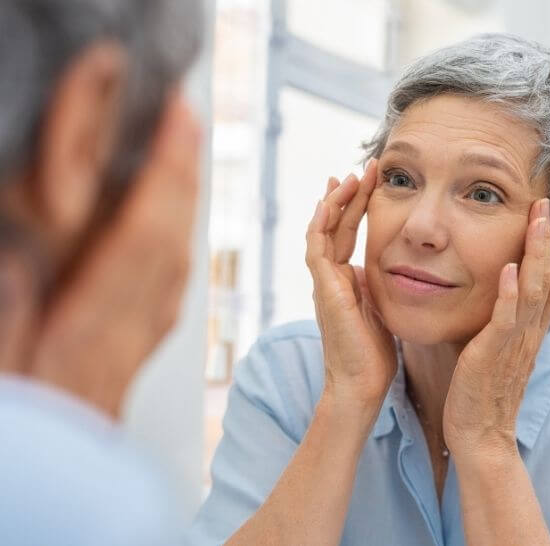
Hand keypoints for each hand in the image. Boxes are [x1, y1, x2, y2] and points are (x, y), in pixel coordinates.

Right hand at [25, 95, 200, 417]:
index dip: (163, 173)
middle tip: (185, 118)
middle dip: (180, 172)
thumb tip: (30, 244)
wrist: (61, 473)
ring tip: (181, 151)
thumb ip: (16, 303)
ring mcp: (142, 333)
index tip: (176, 122)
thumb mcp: (6, 353)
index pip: (142, 234)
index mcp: (93, 326)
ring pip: (176, 254)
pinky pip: (171, 278)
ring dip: (182, 198)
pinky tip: (173, 216)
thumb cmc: (30, 414)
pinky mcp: (142, 338)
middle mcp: (130, 325)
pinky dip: (175, 235)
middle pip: (169, 236)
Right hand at [306, 160, 396, 409]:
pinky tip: (331, 201)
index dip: (357, 206)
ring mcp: (324, 283)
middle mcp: (331, 277)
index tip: (370, 181)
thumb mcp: (380, 308)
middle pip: (335, 226)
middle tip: (363, 168)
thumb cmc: (373, 353)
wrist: (361, 384)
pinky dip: (321, 223)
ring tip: (351, 176)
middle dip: (349, 195)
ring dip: (335, 202)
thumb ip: (377, 285)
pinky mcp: (324, 290)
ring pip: (322, 231)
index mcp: (345, 280)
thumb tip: (387, 266)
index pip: (348, 233)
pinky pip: (317, 249)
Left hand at [442, 198, 549, 460]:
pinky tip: (512, 269)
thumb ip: (501, 323)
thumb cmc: (482, 391)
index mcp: (529, 331)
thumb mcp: (497, 350)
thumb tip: (496, 297)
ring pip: (533, 291)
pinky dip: (510, 294)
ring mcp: (513, 343)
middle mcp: (528, 333)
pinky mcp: (491, 354)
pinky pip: (504, 320)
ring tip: (541, 221)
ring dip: (538, 254)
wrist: (479, 434)